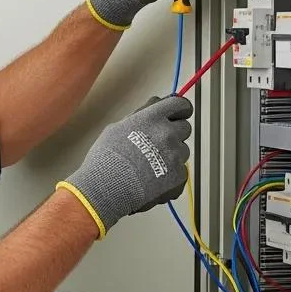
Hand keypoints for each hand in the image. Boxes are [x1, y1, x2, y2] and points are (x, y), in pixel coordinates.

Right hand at [57, 95, 192, 233]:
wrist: (106, 187)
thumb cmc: (106, 159)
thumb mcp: (117, 128)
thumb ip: (141, 115)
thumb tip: (155, 104)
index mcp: (153, 118)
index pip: (180, 105)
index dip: (180, 109)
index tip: (179, 114)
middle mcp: (167, 133)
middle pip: (184, 128)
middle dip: (174, 134)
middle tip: (157, 145)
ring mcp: (175, 155)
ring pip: (183, 151)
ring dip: (172, 155)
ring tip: (150, 165)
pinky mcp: (178, 175)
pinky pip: (181, 171)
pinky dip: (171, 175)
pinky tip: (154, 179)